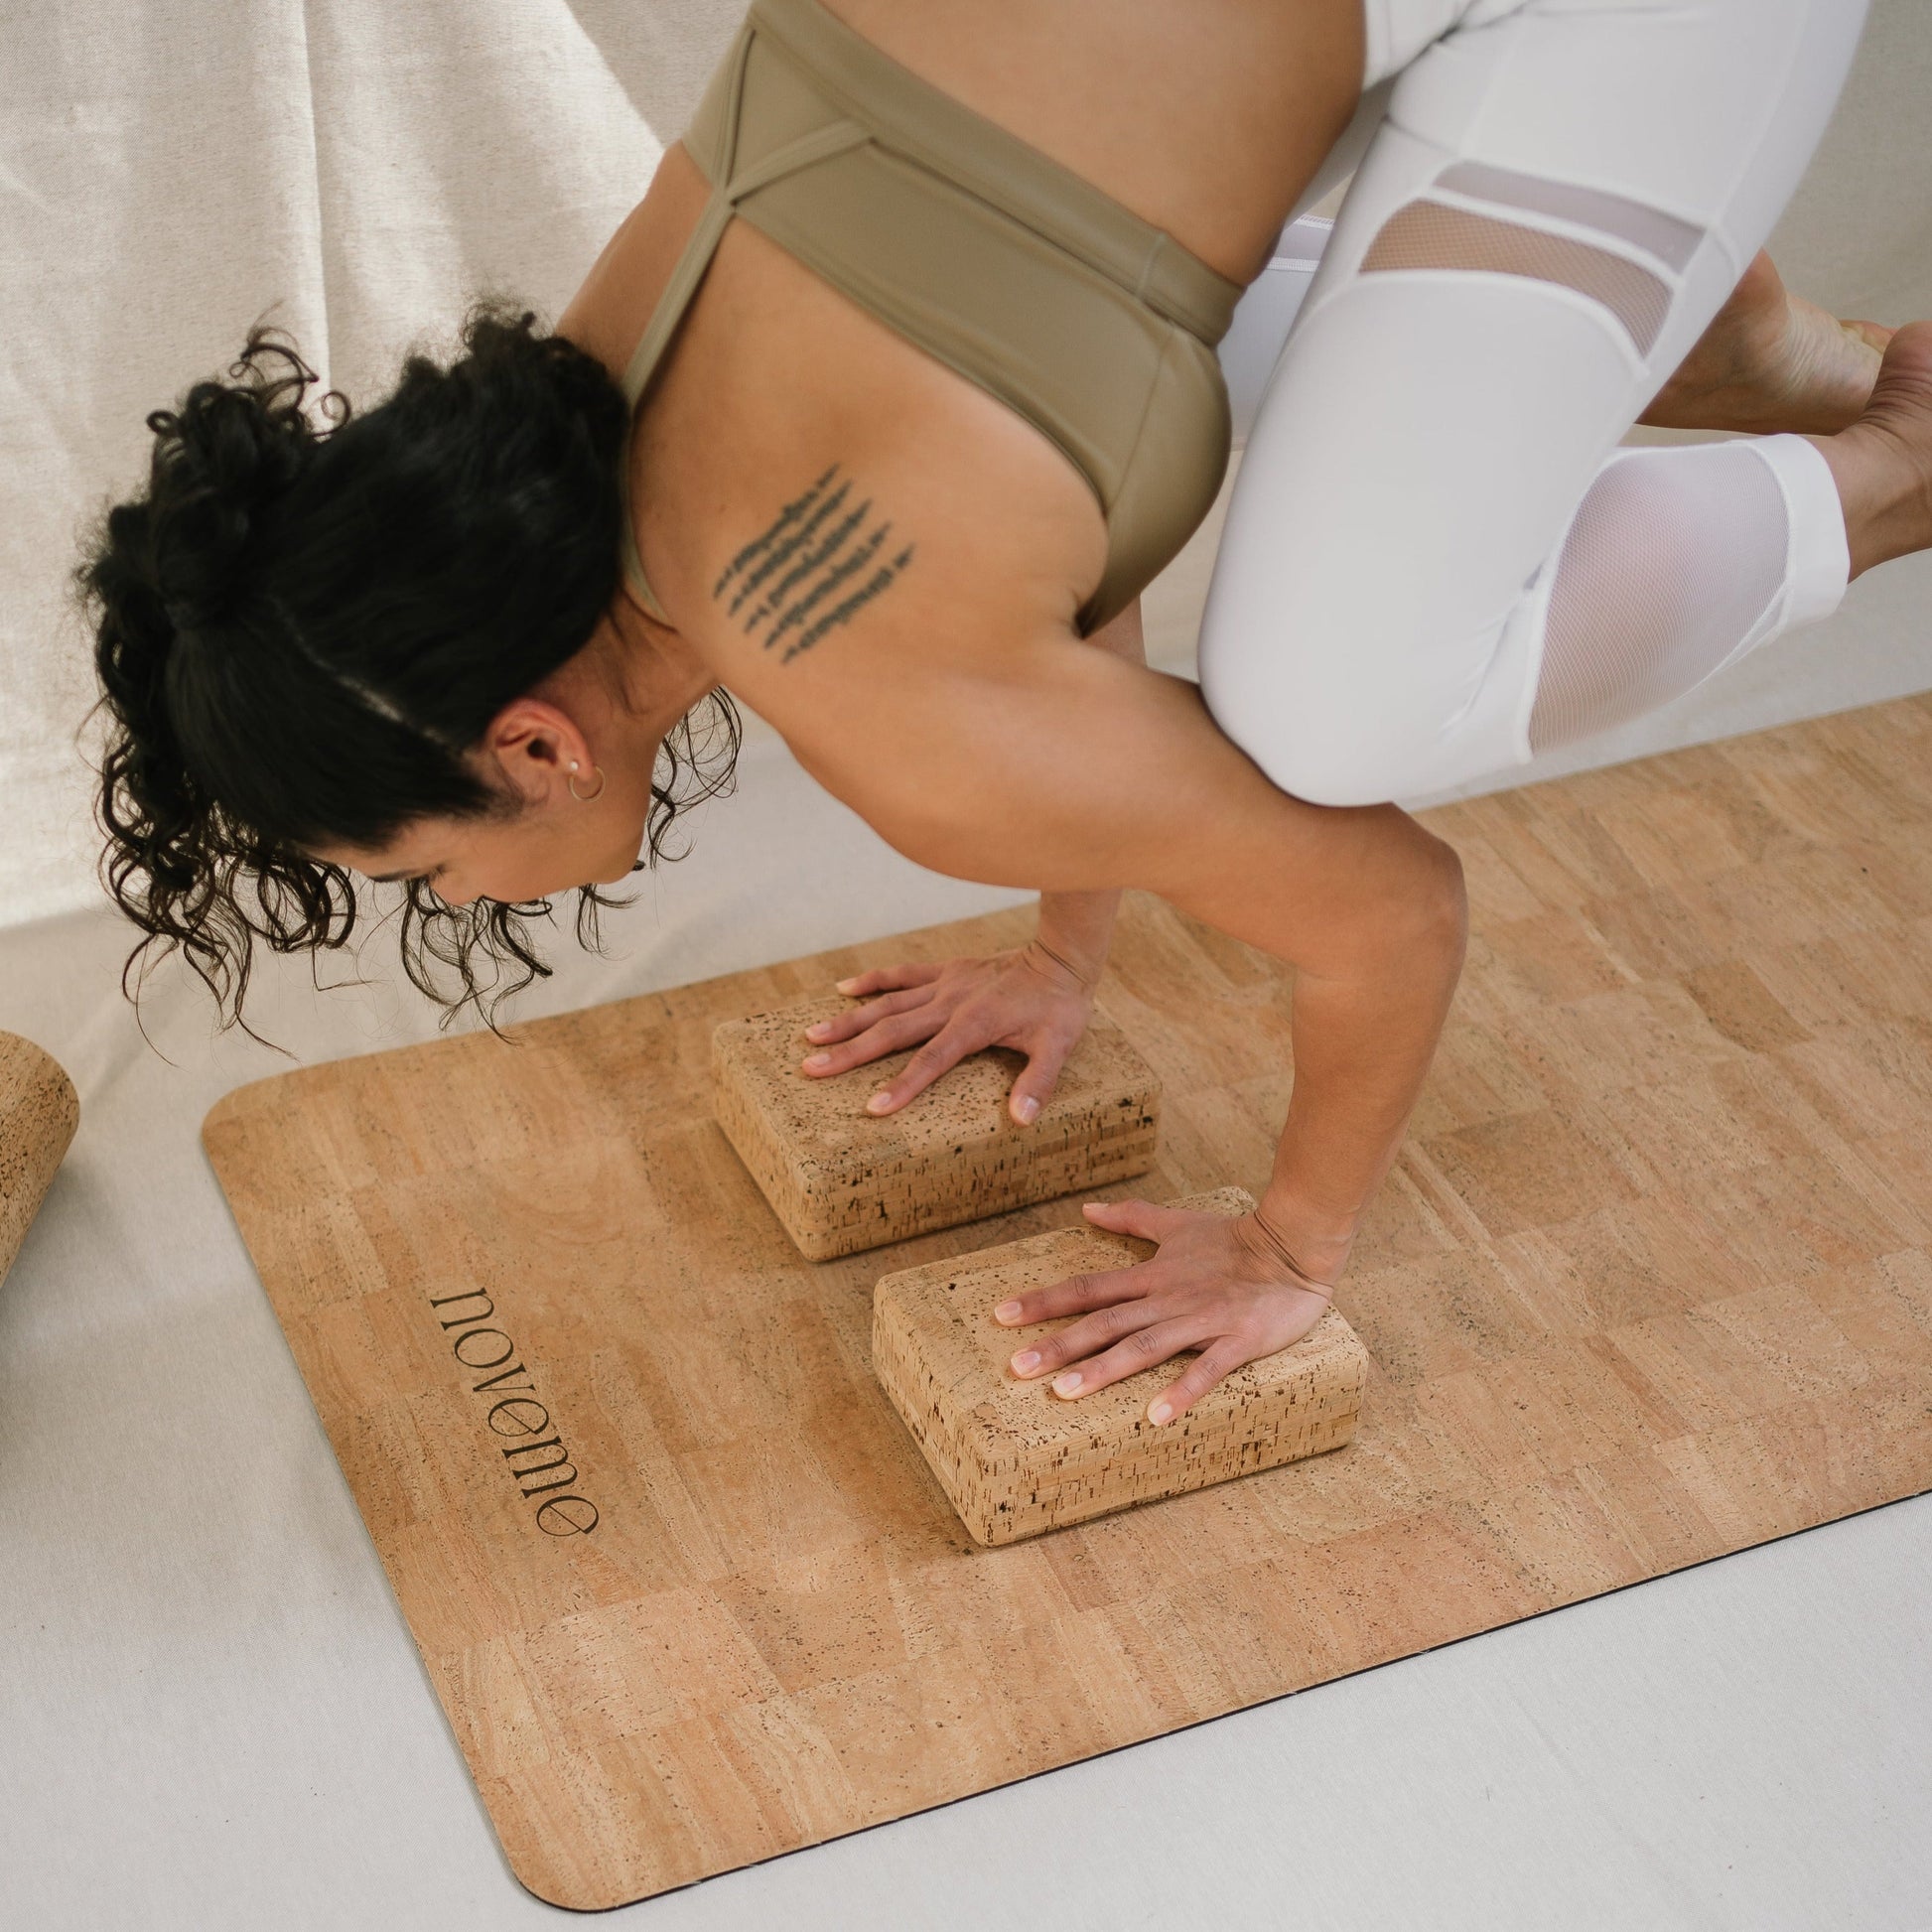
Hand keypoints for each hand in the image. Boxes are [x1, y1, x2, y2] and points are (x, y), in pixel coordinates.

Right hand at [800, 942, 1096, 1120]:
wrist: (1060, 957)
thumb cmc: (1059, 1007)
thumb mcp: (1057, 1047)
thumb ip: (1038, 1082)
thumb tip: (1022, 1119)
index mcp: (972, 1025)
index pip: (930, 1061)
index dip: (902, 1085)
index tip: (872, 1108)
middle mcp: (949, 1003)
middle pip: (891, 1032)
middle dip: (850, 1053)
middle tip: (811, 1069)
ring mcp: (943, 984)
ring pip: (887, 1003)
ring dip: (849, 1020)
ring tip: (812, 1036)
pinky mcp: (945, 971)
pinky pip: (902, 974)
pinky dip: (873, 980)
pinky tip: (843, 988)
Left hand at [994, 1198, 1335, 1423]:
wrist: (1296, 1244)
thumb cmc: (1235, 1238)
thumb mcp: (1177, 1223)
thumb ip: (1131, 1218)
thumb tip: (1086, 1208)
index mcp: (1152, 1275)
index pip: (1088, 1288)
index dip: (1044, 1301)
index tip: (1002, 1316)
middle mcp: (1168, 1298)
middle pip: (1105, 1322)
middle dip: (1059, 1344)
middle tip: (1017, 1368)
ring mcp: (1201, 1320)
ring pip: (1145, 1347)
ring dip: (1104, 1370)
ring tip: (1065, 1393)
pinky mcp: (1237, 1341)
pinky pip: (1207, 1369)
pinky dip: (1182, 1391)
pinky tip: (1155, 1416)